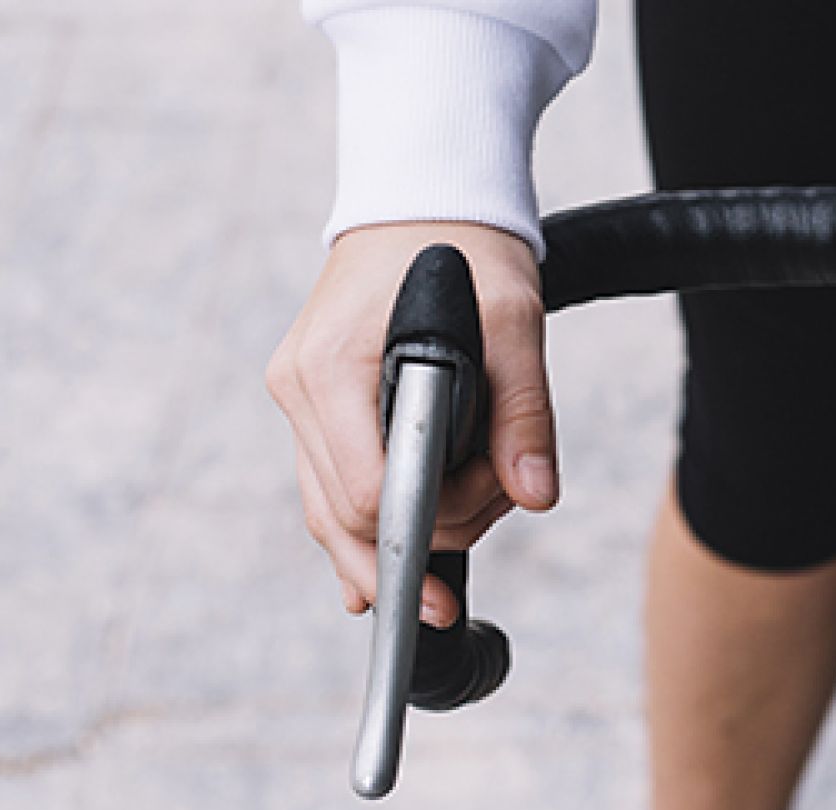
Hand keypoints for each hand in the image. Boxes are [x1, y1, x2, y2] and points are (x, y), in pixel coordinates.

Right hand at [265, 222, 556, 627]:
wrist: (425, 201)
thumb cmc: (467, 250)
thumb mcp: (514, 320)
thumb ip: (524, 412)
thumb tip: (535, 493)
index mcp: (332, 370)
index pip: (370, 494)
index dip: (435, 518)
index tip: (494, 500)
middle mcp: (300, 391)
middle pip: (347, 519)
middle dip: (433, 531)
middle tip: (502, 496)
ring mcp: (301, 402)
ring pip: (334, 514)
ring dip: (410, 531)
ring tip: (481, 502)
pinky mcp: (316, 407)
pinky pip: (331, 488)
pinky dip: (366, 529)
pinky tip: (382, 581)